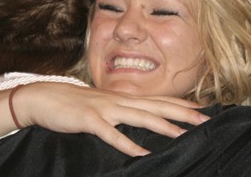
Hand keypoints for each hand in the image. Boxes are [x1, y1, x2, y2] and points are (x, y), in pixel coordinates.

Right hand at [15, 83, 209, 156]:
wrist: (44, 97)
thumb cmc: (75, 103)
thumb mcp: (103, 105)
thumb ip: (121, 111)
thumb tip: (139, 117)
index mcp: (123, 98)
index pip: (158, 100)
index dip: (181, 104)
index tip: (202, 110)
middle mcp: (119, 100)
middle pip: (156, 106)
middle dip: (183, 113)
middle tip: (206, 119)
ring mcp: (105, 109)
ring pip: (140, 116)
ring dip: (162, 126)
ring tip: (184, 134)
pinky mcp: (89, 120)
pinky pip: (111, 134)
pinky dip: (128, 143)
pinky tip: (143, 153)